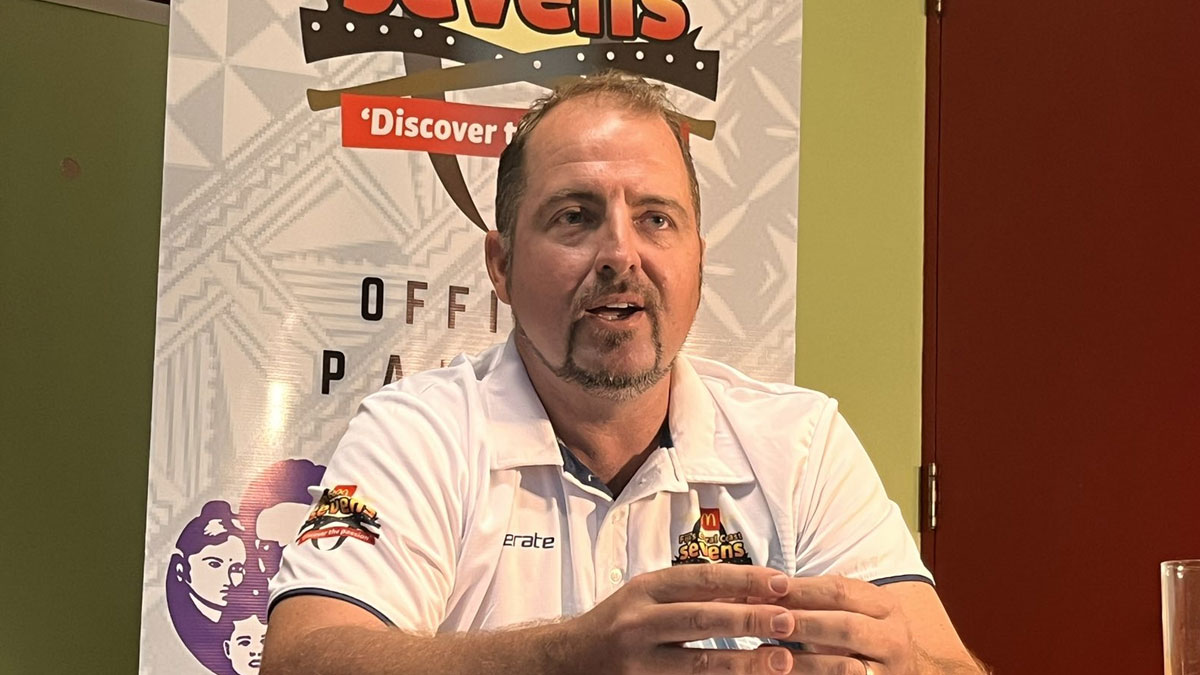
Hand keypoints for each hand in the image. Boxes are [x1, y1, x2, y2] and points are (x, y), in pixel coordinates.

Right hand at [566, 564, 803, 673]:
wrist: (567, 661)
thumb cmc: (619, 624)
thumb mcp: (646, 597)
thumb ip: (691, 593)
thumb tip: (752, 590)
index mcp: (645, 590)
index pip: (701, 578)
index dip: (743, 579)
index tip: (781, 581)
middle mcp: (639, 622)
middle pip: (701, 617)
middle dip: (749, 617)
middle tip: (789, 619)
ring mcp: (639, 661)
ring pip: (698, 662)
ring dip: (744, 661)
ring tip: (782, 660)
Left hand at [771, 576, 916, 673]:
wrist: (897, 664)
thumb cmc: (859, 631)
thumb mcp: (850, 608)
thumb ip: (815, 600)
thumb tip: (763, 591)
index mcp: (884, 606)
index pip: (840, 591)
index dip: (800, 589)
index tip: (767, 589)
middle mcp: (891, 639)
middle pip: (845, 627)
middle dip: (803, 622)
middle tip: (767, 620)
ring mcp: (885, 671)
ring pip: (845, 667)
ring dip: (803, 660)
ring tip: (769, 652)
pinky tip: (782, 672)